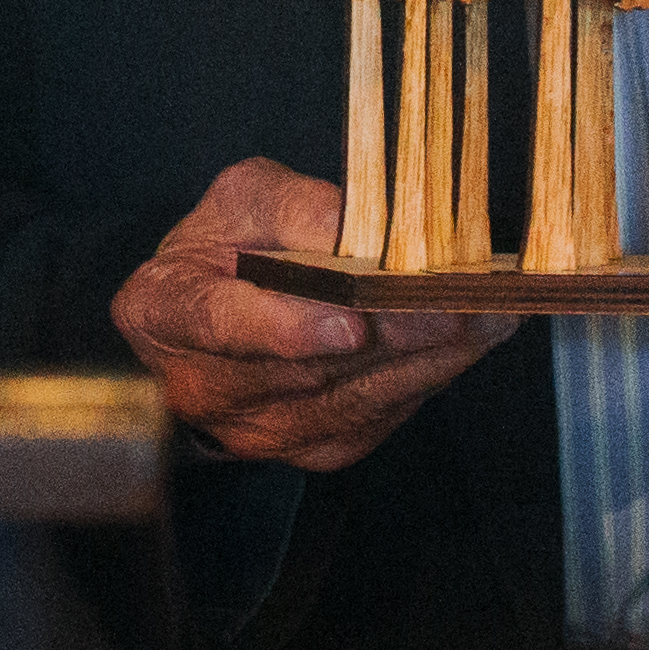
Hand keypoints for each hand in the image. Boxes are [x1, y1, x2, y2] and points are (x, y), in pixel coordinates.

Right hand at [110, 159, 511, 472]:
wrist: (215, 317)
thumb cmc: (227, 248)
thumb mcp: (243, 200)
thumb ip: (293, 209)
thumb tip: (357, 233)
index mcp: (163, 311)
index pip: (221, 324)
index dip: (285, 326)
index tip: (348, 320)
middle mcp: (202, 386)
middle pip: (306, 372)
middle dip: (391, 337)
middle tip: (457, 305)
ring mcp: (256, 430)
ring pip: (350, 402)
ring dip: (425, 361)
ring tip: (485, 318)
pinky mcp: (309, 450)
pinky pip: (374, 419)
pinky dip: (425, 379)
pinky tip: (467, 344)